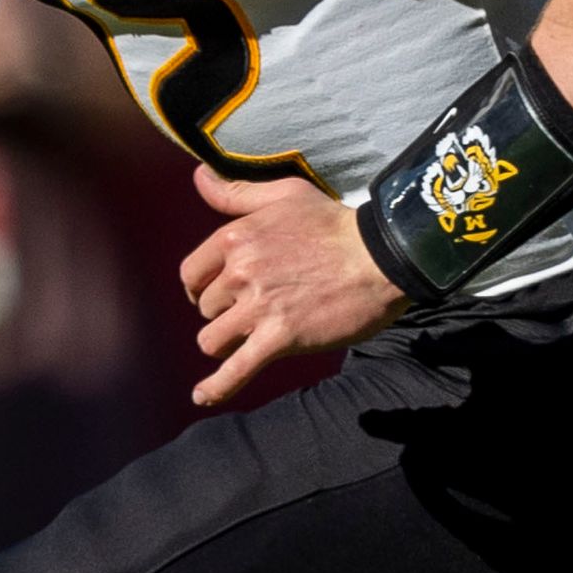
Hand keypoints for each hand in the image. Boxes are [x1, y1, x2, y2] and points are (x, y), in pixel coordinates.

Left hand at [178, 165, 404, 407]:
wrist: (381, 257)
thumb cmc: (335, 223)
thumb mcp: (285, 194)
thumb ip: (237, 191)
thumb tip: (198, 176)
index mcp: (236, 238)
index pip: (192, 274)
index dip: (201, 288)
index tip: (218, 295)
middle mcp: (240, 272)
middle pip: (206, 309)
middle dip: (225, 313)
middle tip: (256, 311)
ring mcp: (258, 307)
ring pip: (213, 340)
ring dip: (228, 343)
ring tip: (250, 340)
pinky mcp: (280, 338)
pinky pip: (236, 369)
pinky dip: (217, 387)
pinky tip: (202, 396)